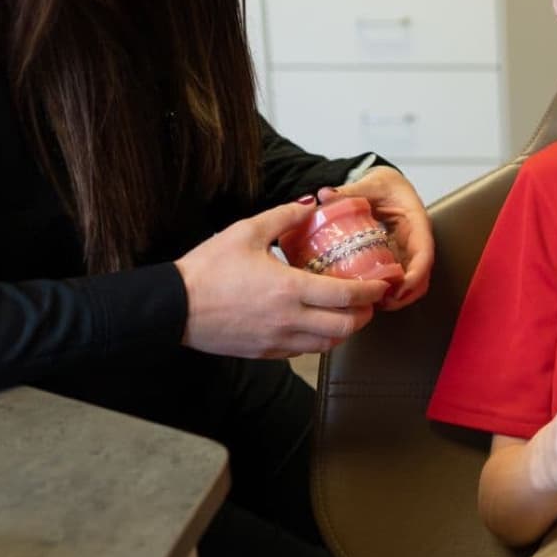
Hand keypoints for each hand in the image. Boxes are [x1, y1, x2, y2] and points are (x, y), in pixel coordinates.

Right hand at [175, 199, 389, 358]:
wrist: (174, 306)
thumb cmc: (206, 270)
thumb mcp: (246, 232)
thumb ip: (283, 217)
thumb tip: (309, 204)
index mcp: (289, 289)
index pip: (346, 296)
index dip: (371, 291)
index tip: (382, 284)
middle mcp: (288, 320)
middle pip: (345, 326)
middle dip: (364, 315)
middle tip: (369, 302)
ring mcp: (277, 340)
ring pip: (326, 344)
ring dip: (344, 330)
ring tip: (347, 314)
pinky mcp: (264, 352)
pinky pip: (303, 352)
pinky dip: (318, 340)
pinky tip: (315, 325)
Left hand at [316, 166, 432, 308]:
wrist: (387, 186)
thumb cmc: (386, 185)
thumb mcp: (370, 184)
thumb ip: (348, 191)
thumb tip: (325, 195)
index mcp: (416, 222)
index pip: (424, 252)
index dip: (416, 273)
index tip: (401, 285)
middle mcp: (416, 241)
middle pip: (422, 274)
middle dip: (406, 292)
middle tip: (383, 302)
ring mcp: (408, 253)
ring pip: (413, 282)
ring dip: (399, 297)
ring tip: (376, 304)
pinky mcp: (397, 260)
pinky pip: (399, 280)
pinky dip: (390, 291)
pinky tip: (372, 297)